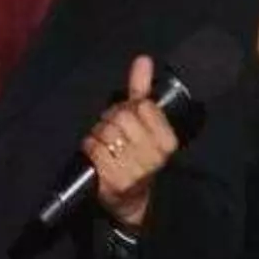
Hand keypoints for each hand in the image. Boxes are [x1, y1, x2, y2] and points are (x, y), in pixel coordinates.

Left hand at [82, 56, 178, 229]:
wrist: (129, 199)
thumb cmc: (135, 154)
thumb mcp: (142, 122)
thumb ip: (142, 90)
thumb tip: (143, 59)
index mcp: (167, 141)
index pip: (142, 106)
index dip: (129, 109)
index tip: (129, 122)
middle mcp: (156, 156)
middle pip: (123, 118)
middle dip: (112, 122)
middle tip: (113, 135)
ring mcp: (137, 170)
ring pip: (108, 133)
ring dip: (100, 136)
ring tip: (106, 147)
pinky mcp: (116, 181)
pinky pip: (96, 150)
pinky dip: (91, 149)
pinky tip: (97, 157)